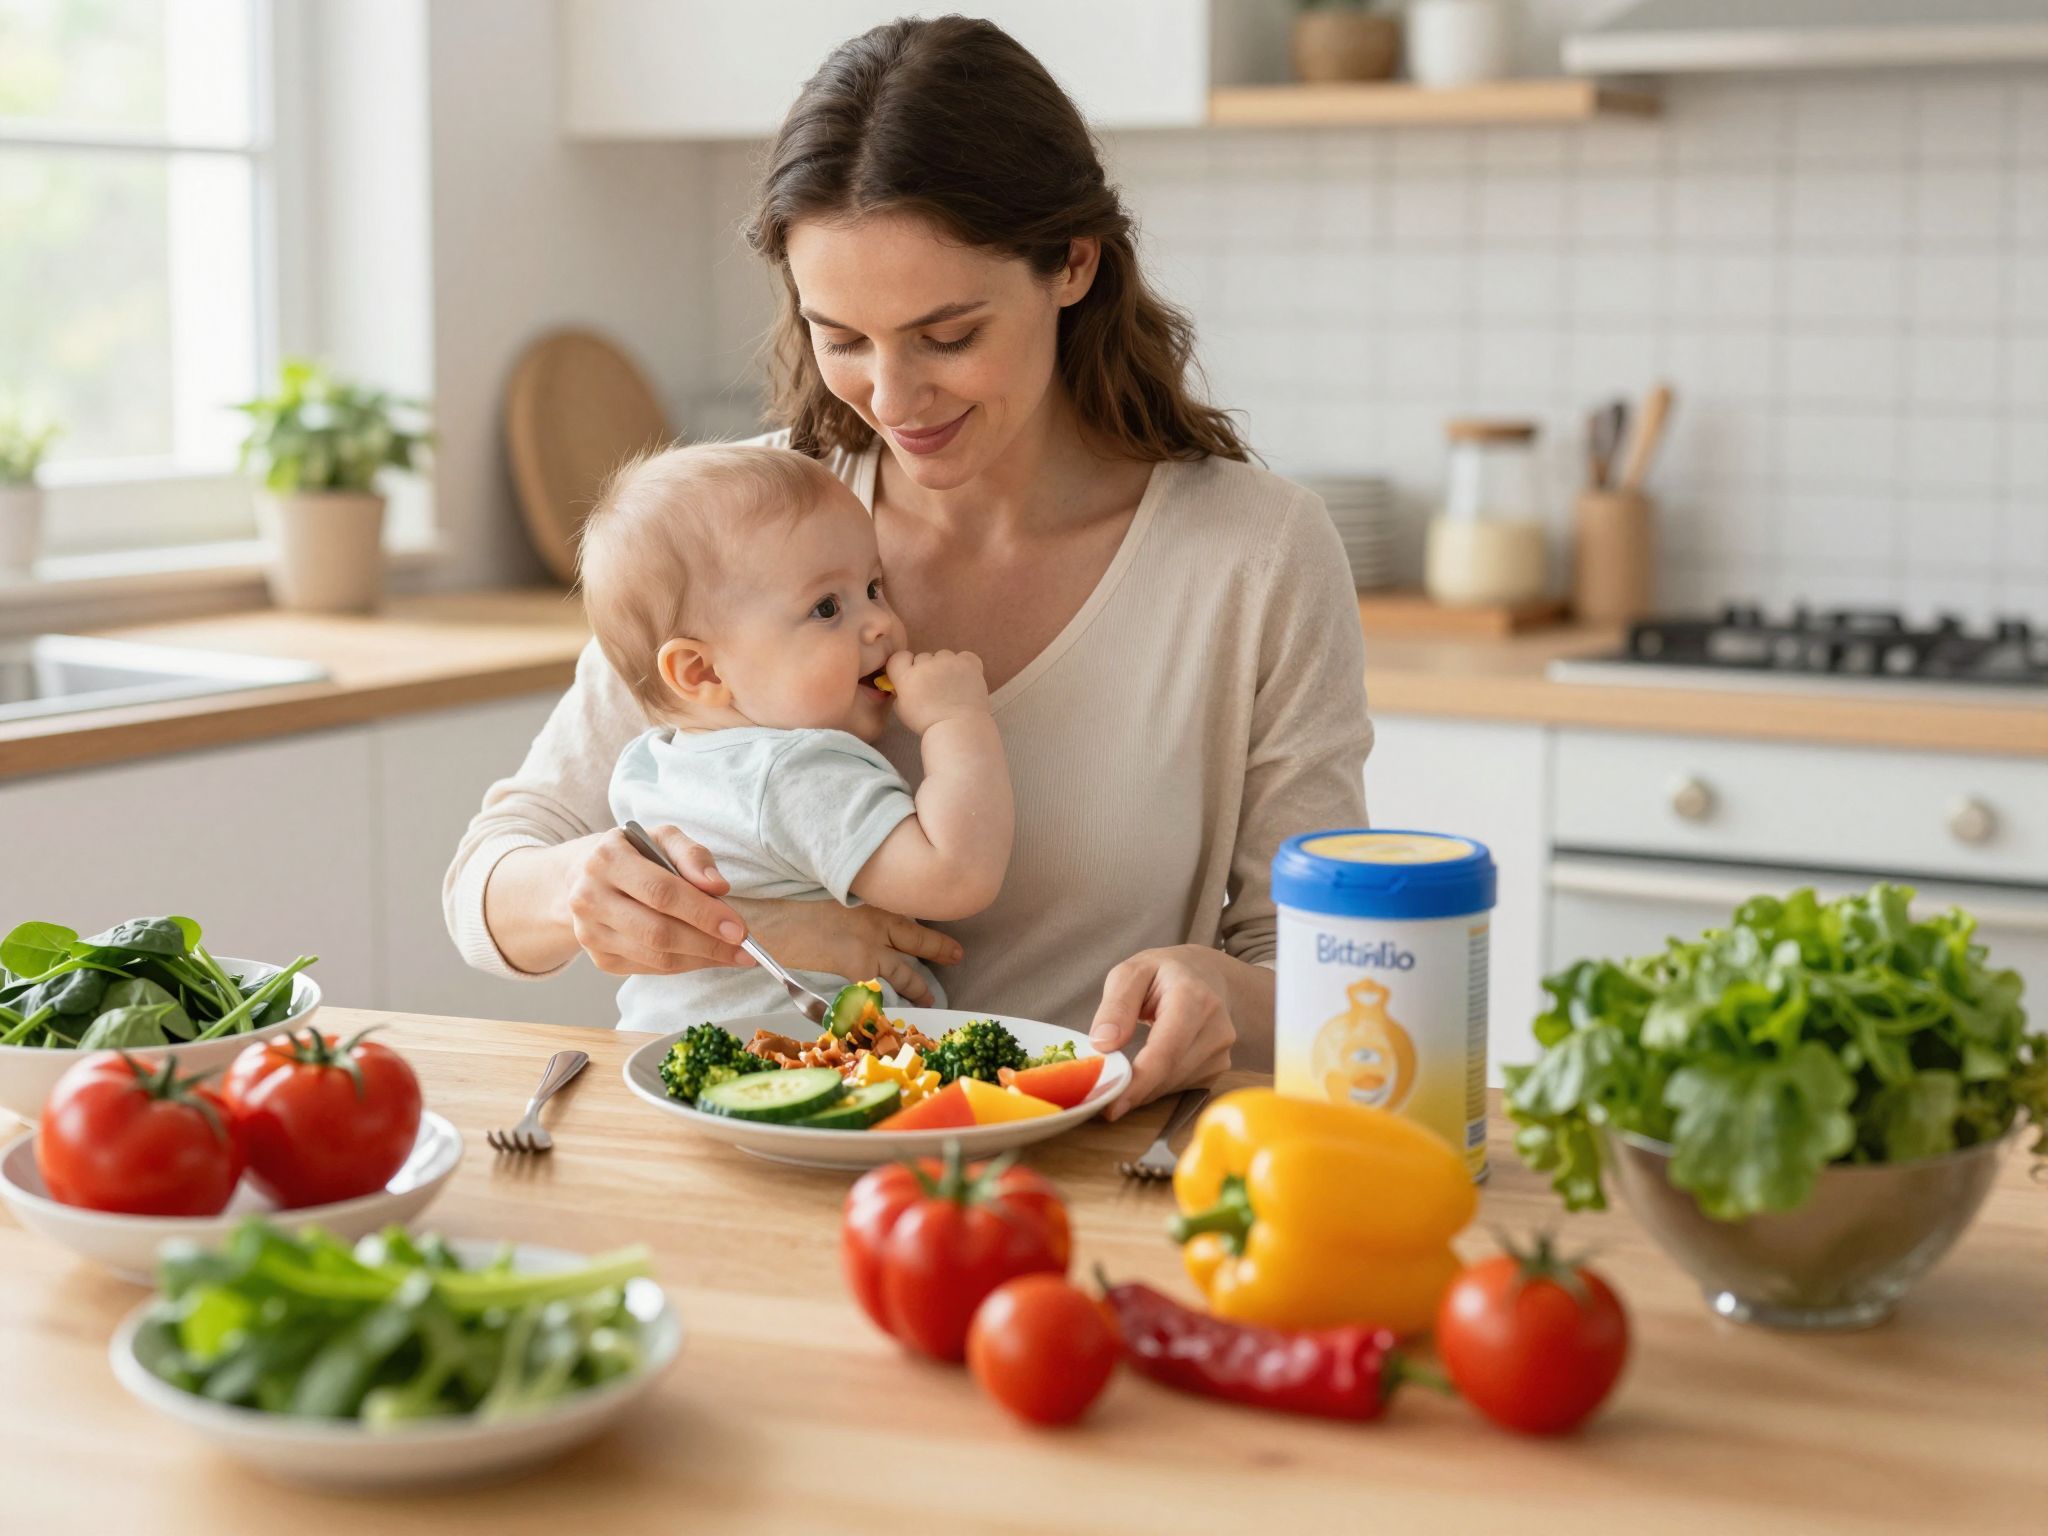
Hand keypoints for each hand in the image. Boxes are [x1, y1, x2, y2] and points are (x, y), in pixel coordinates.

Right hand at [560, 825, 752, 975]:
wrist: (583, 878)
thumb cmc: (634, 855)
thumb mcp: (662, 838)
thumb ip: (692, 855)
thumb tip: (718, 885)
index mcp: (606, 859)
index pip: (661, 892)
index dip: (703, 913)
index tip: (739, 928)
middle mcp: (589, 898)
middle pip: (658, 932)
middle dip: (709, 944)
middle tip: (745, 949)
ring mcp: (590, 933)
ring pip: (655, 957)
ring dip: (702, 959)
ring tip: (733, 955)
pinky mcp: (599, 958)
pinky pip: (651, 969)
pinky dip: (685, 966)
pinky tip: (707, 957)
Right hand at [732, 897, 964, 1006]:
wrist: (776, 919)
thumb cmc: (794, 906)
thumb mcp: (831, 897)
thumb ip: (853, 910)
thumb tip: (860, 925)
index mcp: (871, 902)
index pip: (906, 916)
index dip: (925, 926)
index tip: (940, 930)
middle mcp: (876, 921)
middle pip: (916, 938)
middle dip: (938, 949)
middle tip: (957, 955)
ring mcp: (869, 945)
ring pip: (903, 970)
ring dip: (918, 985)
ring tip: (929, 997)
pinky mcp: (857, 966)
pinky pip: (878, 990)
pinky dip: (883, 1004)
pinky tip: (891, 1014)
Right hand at [886, 649, 990, 734]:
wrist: (959, 728)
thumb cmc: (928, 724)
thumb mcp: (902, 710)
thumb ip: (901, 692)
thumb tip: (904, 683)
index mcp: (907, 676)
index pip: (899, 657)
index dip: (905, 666)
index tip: (912, 677)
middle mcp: (927, 664)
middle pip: (923, 657)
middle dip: (926, 669)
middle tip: (935, 688)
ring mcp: (949, 662)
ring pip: (943, 656)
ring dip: (945, 666)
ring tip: (952, 686)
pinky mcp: (969, 663)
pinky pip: (964, 656)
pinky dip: (965, 665)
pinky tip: (965, 679)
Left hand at [1087, 946, 1238, 1120]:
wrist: (1206, 976)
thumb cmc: (1164, 973)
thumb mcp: (1131, 973)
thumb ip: (1116, 1006)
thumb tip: (1103, 1044)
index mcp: (1193, 998)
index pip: (1167, 1050)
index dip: (1139, 1082)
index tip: (1111, 1106)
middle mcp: (1216, 1028)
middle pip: (1169, 1074)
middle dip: (1132, 1089)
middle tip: (1099, 1091)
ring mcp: (1221, 1051)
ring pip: (1173, 1085)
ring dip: (1143, 1088)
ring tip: (1121, 1072)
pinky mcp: (1218, 1069)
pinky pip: (1180, 1087)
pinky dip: (1156, 1085)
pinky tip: (1145, 1070)